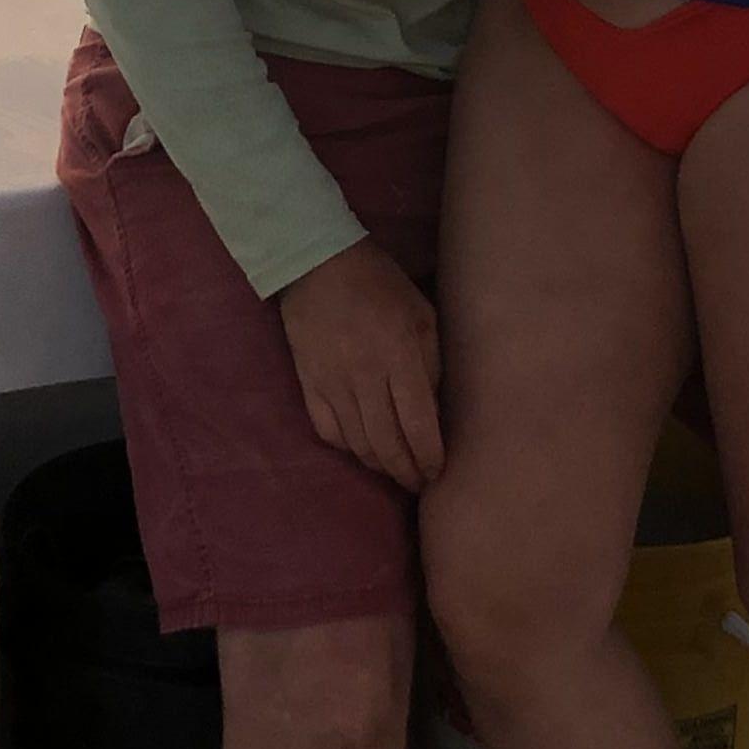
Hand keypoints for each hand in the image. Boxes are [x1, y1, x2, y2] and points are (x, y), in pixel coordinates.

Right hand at [274, 239, 444, 491]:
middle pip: (387, 443)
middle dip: (407, 472)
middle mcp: (364, 376)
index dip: (430, 456)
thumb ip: (431, 362)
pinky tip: (363, 450)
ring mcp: (332, 383)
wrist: (318, 264)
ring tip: (396, 471)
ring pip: (358, 443)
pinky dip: (348, 448)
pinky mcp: (309, 384)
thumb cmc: (381, 285)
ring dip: (381, 465)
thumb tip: (436, 410)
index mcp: (398, 355)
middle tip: (420, 483)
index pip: (418, 424)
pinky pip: (328, 431)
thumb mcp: (423, 314)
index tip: (439, 473)